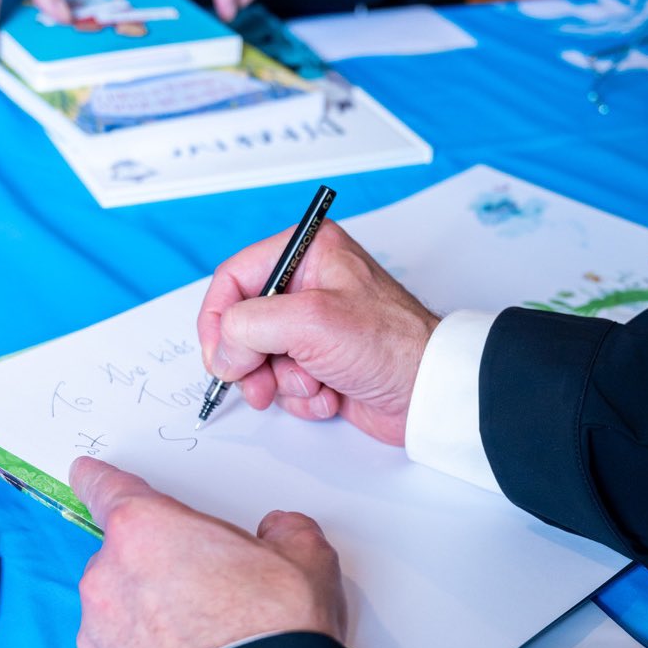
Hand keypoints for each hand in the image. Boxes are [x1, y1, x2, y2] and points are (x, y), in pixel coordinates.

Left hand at [72, 456, 345, 647]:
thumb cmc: (271, 627)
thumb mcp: (304, 555)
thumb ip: (286, 531)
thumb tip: (282, 533)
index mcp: (148, 528)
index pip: (109, 489)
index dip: (100, 477)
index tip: (89, 472)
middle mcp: (111, 574)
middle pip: (126, 548)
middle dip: (159, 555)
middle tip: (209, 576)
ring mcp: (102, 628)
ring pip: (123, 597)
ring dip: (152, 601)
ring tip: (207, 624)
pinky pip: (123, 641)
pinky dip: (148, 642)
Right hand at [197, 221, 439, 445]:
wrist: (429, 392)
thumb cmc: (391, 344)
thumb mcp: (311, 321)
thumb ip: (249, 326)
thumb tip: (223, 351)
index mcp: (308, 252)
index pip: (234, 277)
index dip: (218, 319)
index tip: (219, 356)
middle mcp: (310, 285)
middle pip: (243, 323)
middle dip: (251, 360)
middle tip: (258, 382)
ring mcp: (315, 327)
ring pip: (263, 359)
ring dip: (284, 381)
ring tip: (314, 383)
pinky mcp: (322, 362)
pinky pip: (286, 382)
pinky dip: (304, 395)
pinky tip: (333, 393)